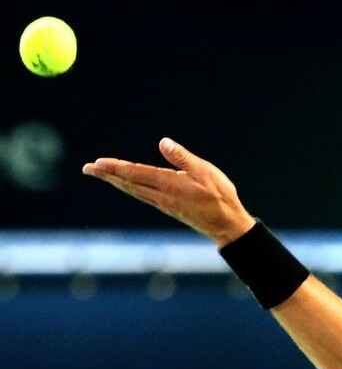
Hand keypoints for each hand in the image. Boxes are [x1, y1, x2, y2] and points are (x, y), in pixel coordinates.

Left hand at [82, 137, 256, 246]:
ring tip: (101, 175)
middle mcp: (161, 196)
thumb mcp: (205, 172)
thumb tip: (163, 143)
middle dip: (107, 175)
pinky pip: (142, 196)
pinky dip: (129, 188)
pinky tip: (127, 186)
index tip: (97, 163)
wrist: (227, 225)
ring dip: (115, 182)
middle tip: (87, 169)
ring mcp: (164, 204)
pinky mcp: (168, 208)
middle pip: (128, 184)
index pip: (135, 174)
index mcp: (169, 185)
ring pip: (133, 191)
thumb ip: (182, 158)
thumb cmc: (220, 197)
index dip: (115, 168)